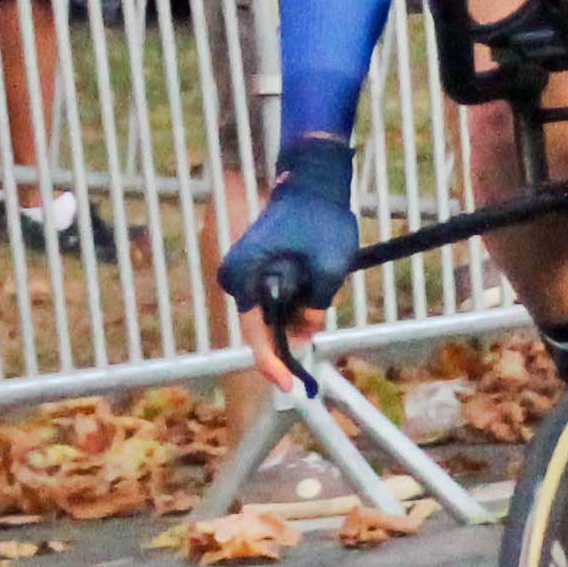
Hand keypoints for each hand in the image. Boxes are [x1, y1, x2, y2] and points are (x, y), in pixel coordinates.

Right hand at [218, 139, 358, 380]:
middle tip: (315, 347)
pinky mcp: (258, 269)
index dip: (275, 365)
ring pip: (272, 314)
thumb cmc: (319, 218)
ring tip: (319, 298)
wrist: (313, 179)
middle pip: (264, 328)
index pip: (257, 336)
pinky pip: (275, 299)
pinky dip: (295, 305)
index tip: (293, 387)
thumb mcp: (329, 269)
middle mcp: (238, 279)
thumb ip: (316, 307)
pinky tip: (314, 292)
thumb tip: (305, 330)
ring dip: (295, 320)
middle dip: (289, 341)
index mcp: (245, 279)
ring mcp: (246, 274)